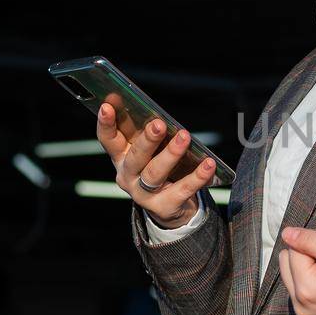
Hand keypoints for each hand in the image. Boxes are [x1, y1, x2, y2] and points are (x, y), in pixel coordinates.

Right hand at [96, 102, 217, 227]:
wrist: (169, 209)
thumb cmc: (157, 168)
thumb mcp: (148, 152)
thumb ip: (148, 136)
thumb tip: (159, 115)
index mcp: (121, 158)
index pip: (109, 140)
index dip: (106, 124)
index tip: (107, 106)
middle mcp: (128, 176)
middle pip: (136, 157)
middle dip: (147, 140)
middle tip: (159, 124)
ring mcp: (143, 194)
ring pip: (155, 173)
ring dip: (171, 154)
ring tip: (185, 137)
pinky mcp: (163, 207)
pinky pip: (182, 189)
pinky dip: (197, 176)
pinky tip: (209, 164)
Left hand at [277, 227, 315, 314]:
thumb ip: (315, 242)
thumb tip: (287, 233)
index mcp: (307, 290)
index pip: (295, 249)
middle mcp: (300, 304)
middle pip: (288, 261)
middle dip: (311, 252)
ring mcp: (304, 311)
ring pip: (292, 272)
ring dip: (312, 264)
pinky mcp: (310, 313)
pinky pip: (300, 286)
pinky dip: (314, 277)